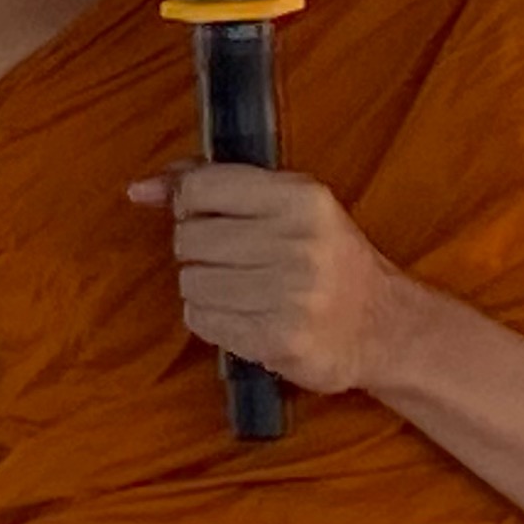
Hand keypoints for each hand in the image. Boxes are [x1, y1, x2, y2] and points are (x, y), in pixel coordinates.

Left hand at [131, 164, 417, 393]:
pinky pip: (201, 321)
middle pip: (188, 239)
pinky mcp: (278, 339)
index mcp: (300, 197)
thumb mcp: (285, 203)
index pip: (200, 188)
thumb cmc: (324, 257)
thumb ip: (209, 184)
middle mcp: (298, 242)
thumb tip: (139, 190)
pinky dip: (212, 320)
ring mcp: (290, 294)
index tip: (211, 217)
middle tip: (236, 262)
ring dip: (204, 290)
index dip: (191, 205)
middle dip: (200, 252)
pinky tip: (246, 315)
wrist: (384, 326)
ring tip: (243, 291)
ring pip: (190, 282)